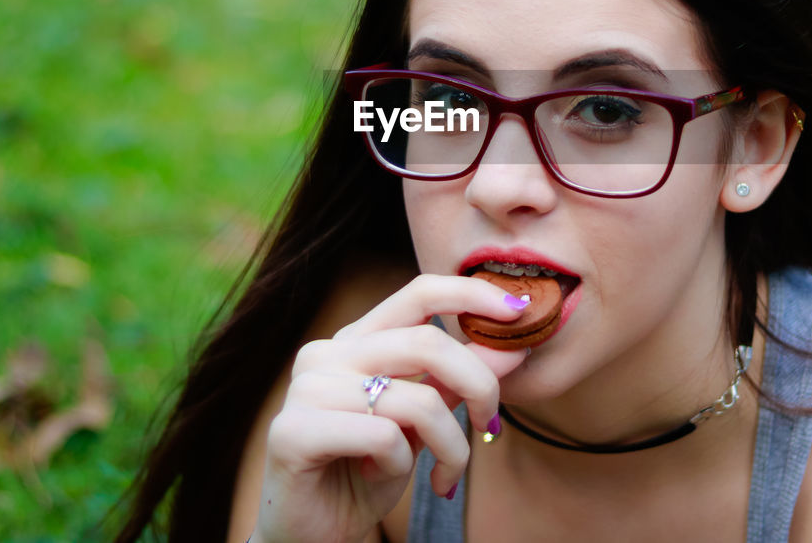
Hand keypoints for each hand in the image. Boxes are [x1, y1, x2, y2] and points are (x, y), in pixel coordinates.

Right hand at [250, 273, 530, 542]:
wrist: (315, 534)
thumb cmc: (368, 473)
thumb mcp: (425, 421)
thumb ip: (459, 380)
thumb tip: (514, 344)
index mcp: (356, 341)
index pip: (419, 293)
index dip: (472, 294)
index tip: (518, 312)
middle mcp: (326, 353)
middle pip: (428, 343)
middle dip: (480, 387)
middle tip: (491, 428)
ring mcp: (305, 389)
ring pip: (416, 400)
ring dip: (448, 446)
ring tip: (440, 474)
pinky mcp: (293, 431)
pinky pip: (384, 437)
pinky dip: (400, 465)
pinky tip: (380, 479)